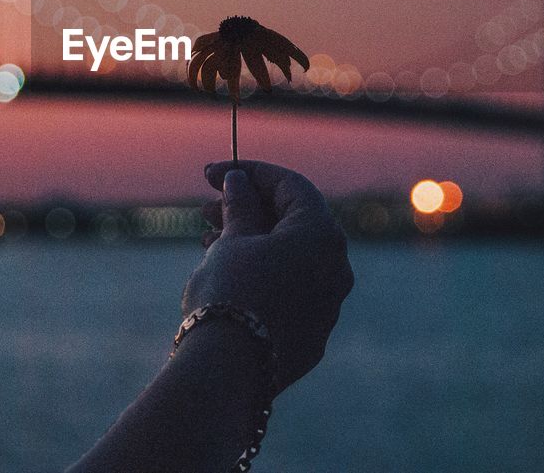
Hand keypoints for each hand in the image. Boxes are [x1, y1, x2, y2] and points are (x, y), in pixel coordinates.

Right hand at [185, 160, 353, 394]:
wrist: (228, 371)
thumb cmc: (230, 294)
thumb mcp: (232, 240)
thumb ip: (239, 205)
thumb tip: (240, 182)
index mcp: (322, 235)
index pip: (291, 186)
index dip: (249, 172)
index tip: (212, 174)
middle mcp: (336, 267)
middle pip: (293, 222)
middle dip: (248, 209)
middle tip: (207, 208)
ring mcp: (328, 304)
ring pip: (291, 257)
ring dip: (252, 241)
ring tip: (208, 240)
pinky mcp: (312, 333)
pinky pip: (290, 289)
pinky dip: (263, 273)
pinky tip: (228, 274)